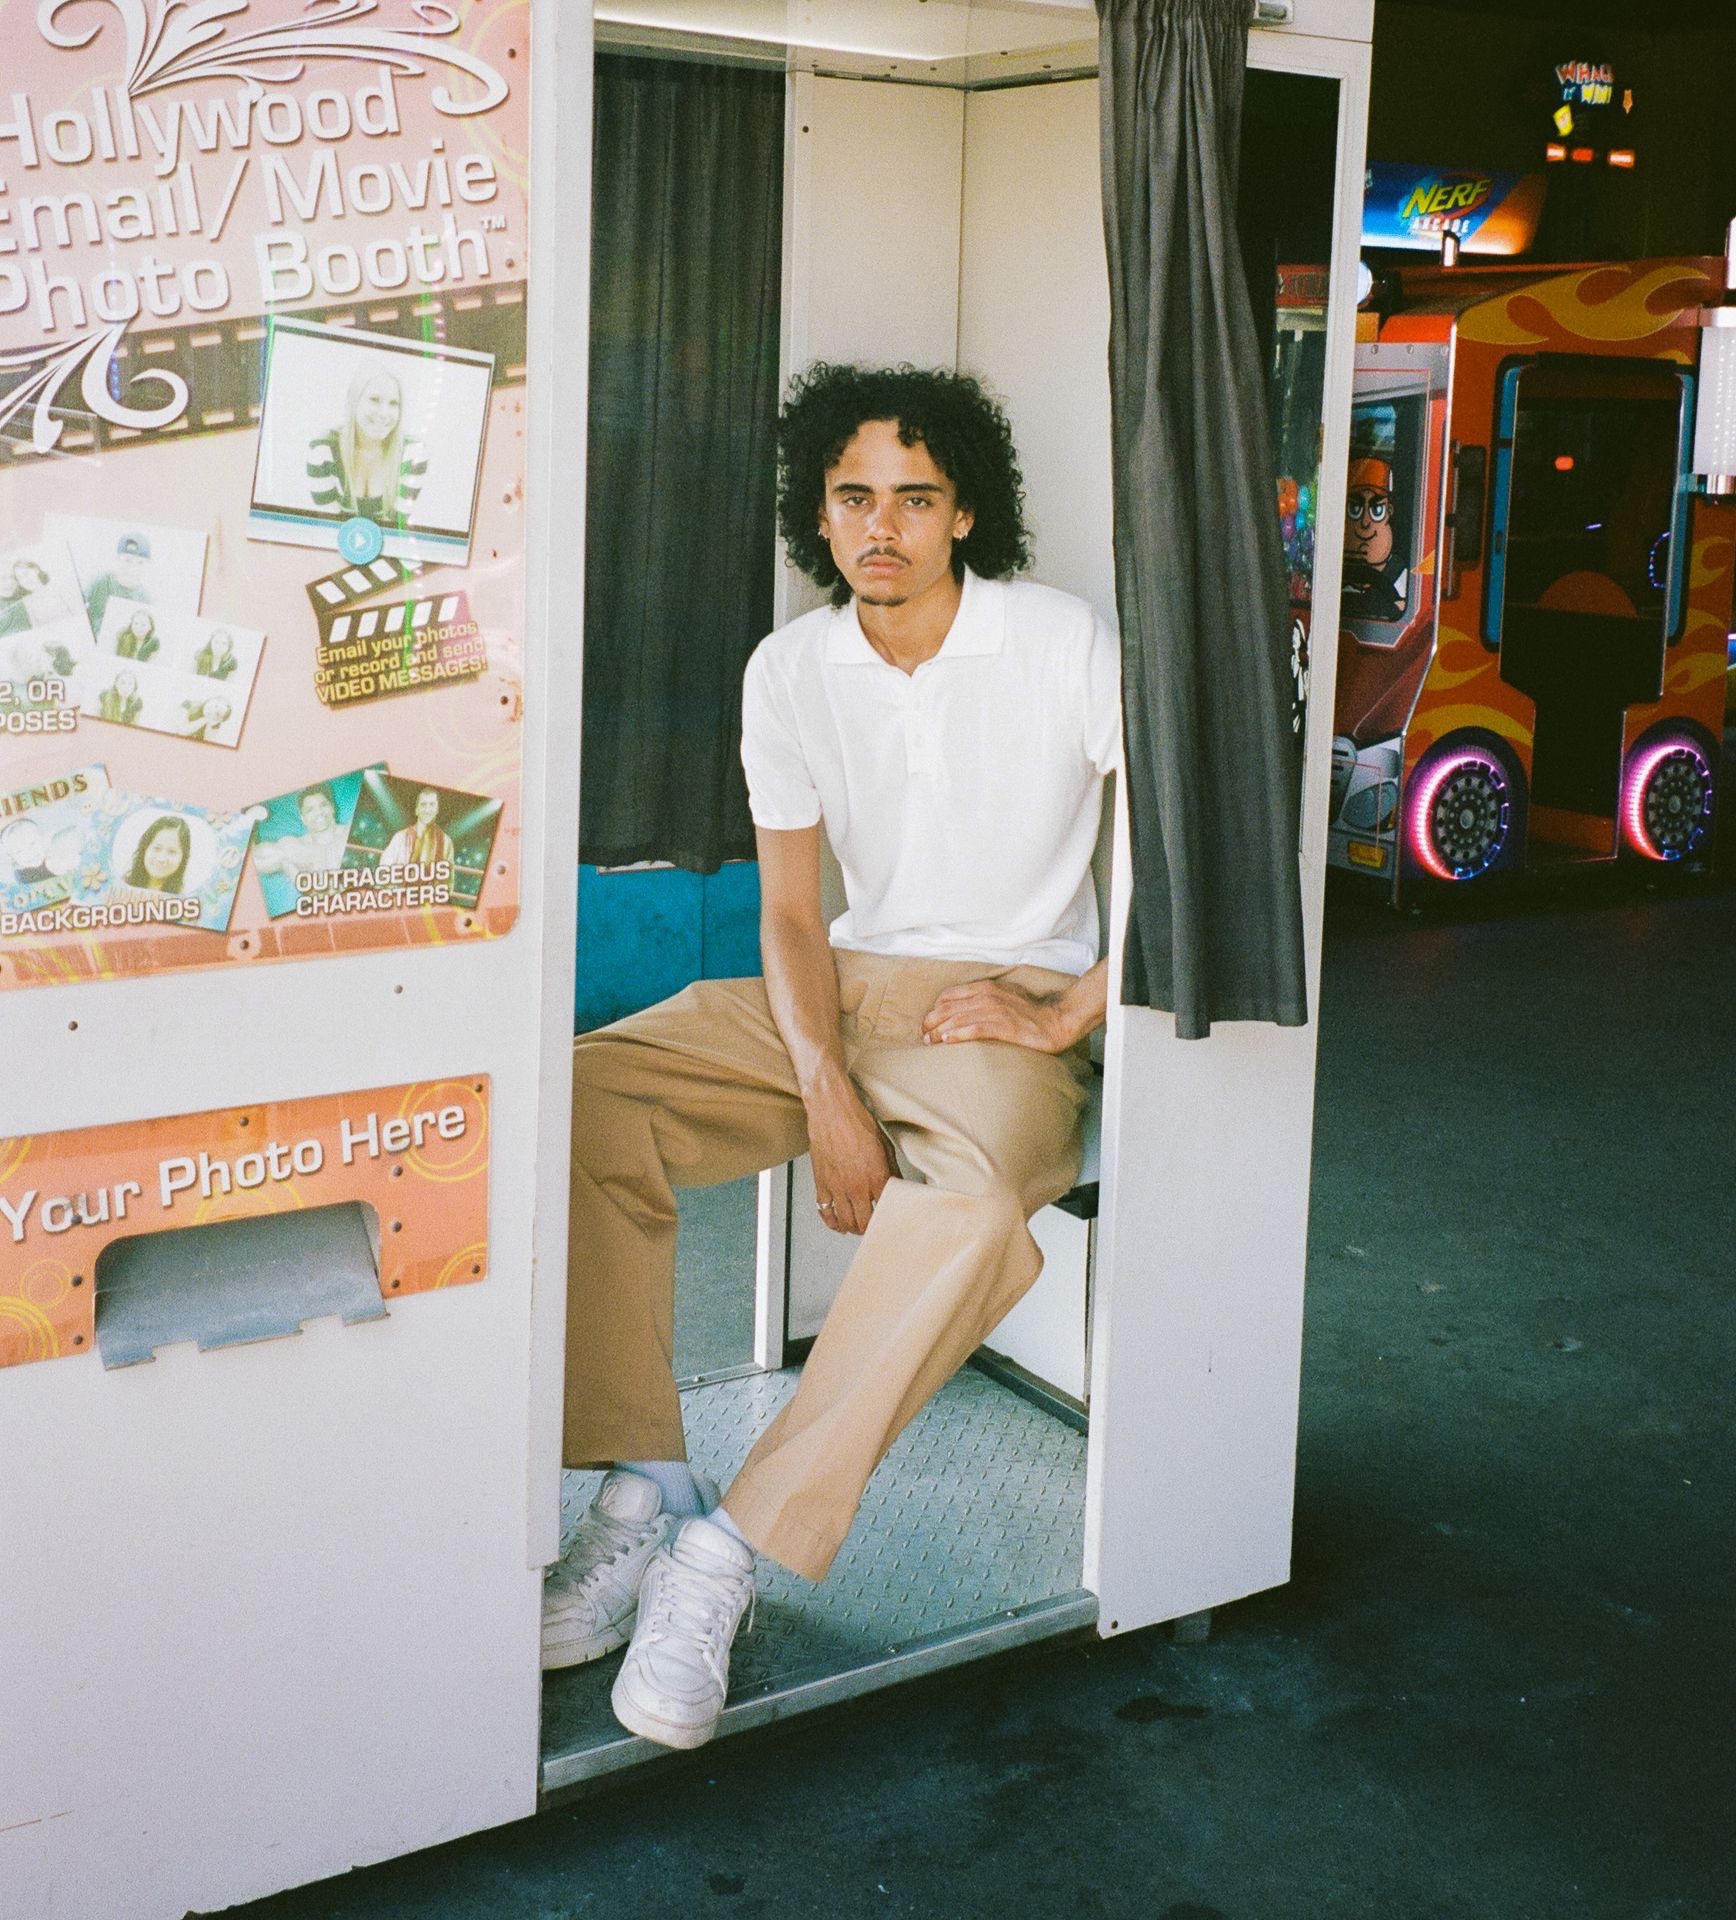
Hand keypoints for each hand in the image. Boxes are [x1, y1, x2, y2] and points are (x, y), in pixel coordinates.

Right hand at [806, 1080, 898, 1235]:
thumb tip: (897, 1184)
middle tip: (872, 1227)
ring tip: (856, 1227)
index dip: (887, 1219)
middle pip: (863, 1223)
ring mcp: (837, 1187)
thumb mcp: (885, 1147)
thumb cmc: (858, 1122)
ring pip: (844, 1221)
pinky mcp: (821, 1183)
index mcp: (876, 1178)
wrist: (832, 1111)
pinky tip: (836, 1223)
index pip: (884, 1211)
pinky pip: (824, 1211)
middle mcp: (856, 1187)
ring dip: (851, 1228)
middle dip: (869, 1228)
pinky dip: (831, 1221)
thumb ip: (891, 1170)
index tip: (889, 1220)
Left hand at [921, 979, 1067, 1052]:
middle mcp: (987, 996)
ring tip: (929, 1042)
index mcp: (986, 988)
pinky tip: (947, 1041)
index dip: (935, 1009)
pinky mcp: (1003, 1026)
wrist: (1056, 1020)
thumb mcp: (1005, 996)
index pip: (949, 995)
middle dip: (931, 1022)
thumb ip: (986, 998)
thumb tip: (966, 1008)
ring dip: (939, 1031)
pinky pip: (974, 1029)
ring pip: (957, 1019)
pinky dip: (957, 1035)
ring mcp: (995, 1011)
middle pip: (948, 1008)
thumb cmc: (1031, 1011)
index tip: (929, 1022)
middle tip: (924, 1036)